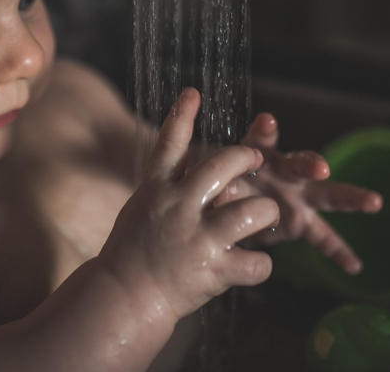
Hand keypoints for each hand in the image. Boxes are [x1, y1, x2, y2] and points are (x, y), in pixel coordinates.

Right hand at [99, 88, 279, 321]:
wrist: (123, 297)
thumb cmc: (133, 250)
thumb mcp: (143, 206)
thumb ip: (167, 184)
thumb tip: (188, 159)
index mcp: (157, 190)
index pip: (169, 145)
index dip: (182, 116)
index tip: (193, 92)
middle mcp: (177, 208)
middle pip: (222, 166)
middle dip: (246, 158)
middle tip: (256, 159)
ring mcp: (197, 239)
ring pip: (253, 211)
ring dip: (266, 212)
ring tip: (266, 217)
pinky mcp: (214, 270)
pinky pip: (257, 263)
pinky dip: (261, 264)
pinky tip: (253, 264)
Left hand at [214, 113, 381, 274]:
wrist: (228, 209)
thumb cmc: (221, 186)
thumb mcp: (214, 184)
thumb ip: (218, 187)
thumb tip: (217, 194)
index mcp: (259, 155)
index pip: (261, 140)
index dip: (264, 131)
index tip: (267, 122)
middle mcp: (284, 173)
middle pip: (302, 164)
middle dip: (312, 163)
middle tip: (321, 167)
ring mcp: (298, 197)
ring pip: (327, 194)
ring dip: (349, 197)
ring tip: (373, 201)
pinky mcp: (302, 222)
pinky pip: (323, 237)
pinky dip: (337, 251)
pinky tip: (354, 265)